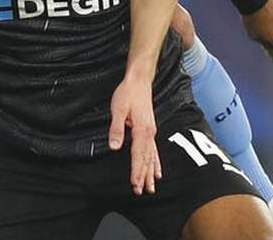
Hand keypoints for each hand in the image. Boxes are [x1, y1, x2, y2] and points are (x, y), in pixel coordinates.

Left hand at [108, 75, 161, 195]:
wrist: (139, 81)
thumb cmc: (128, 93)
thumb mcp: (118, 109)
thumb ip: (117, 129)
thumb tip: (114, 146)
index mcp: (141, 130)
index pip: (138, 155)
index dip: (136, 171)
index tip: (135, 183)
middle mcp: (149, 133)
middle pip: (146, 159)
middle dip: (144, 176)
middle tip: (142, 191)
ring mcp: (151, 132)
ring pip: (152, 157)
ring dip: (151, 172)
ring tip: (152, 186)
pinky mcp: (150, 129)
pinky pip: (154, 150)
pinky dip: (156, 162)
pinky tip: (158, 171)